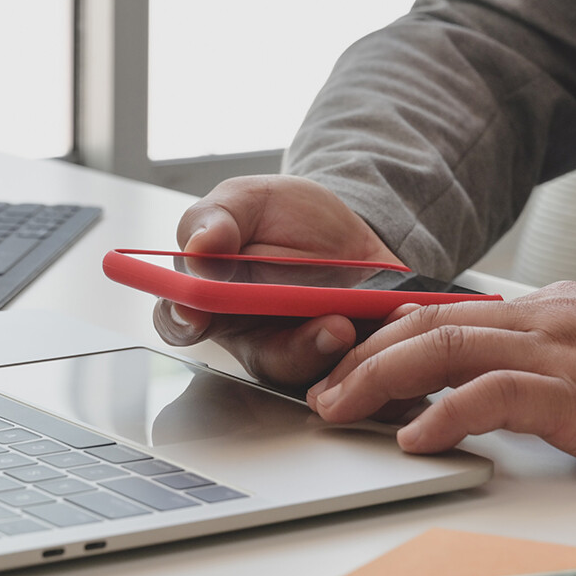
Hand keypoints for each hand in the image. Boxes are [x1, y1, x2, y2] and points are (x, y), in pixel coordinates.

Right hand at [153, 175, 399, 387]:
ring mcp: (307, 354)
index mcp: (215, 304)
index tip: (195, 315)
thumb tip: (198, 246)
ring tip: (352, 325)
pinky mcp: (354, 360)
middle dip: (296, 350)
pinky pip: (369, 372)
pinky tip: (395, 320)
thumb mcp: (247, 200)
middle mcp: (257, 339)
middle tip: (325, 327)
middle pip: (265, 362)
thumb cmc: (284, 218)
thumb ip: (217, 219)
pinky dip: (385, 348)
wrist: (349, 226)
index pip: (181, 323)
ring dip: (339, 354)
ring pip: (320, 375)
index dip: (183, 323)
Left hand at [306, 281, 575, 477]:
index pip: (442, 312)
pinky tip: (415, 436)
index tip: (344, 362)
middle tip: (322, 389)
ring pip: (445, 350)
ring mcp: (555, 353)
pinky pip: (494, 396)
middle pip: (427, 325)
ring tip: (340, 408)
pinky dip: (445, 414)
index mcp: (540, 309)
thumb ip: (536, 345)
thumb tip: (483, 361)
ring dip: (381, 380)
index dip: (383, 336)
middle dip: (362, 356)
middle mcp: (538, 319)